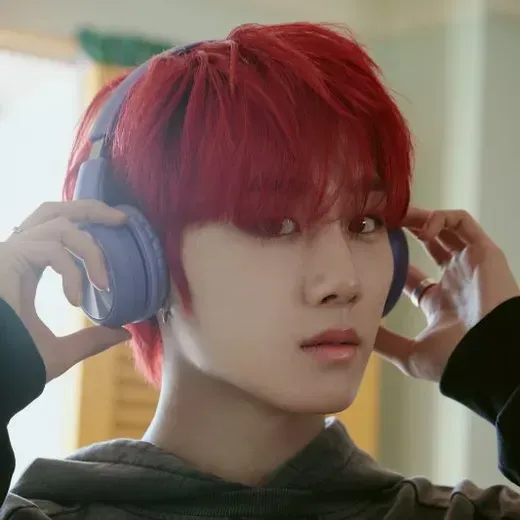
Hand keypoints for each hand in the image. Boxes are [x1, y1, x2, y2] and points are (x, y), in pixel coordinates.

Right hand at [0, 200, 130, 381]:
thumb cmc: (11, 364)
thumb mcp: (59, 351)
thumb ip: (90, 340)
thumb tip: (123, 333)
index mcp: (29, 267)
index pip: (59, 229)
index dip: (88, 222)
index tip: (119, 229)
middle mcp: (18, 254)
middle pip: (55, 210)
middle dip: (92, 209)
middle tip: (122, 220)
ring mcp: (9, 253)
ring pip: (59, 224)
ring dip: (90, 250)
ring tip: (104, 283)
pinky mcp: (5, 258)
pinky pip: (50, 249)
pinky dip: (71, 271)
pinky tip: (74, 299)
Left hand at [375, 207, 519, 381]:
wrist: (488, 354)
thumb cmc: (454, 359)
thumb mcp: (410, 354)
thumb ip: (385, 341)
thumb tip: (357, 334)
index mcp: (439, 303)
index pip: (412, 275)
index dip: (394, 261)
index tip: (373, 250)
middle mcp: (455, 280)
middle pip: (430, 245)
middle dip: (407, 231)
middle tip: (384, 224)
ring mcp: (469, 265)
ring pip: (444, 229)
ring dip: (420, 219)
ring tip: (398, 216)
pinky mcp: (483, 252)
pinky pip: (464, 222)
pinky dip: (442, 218)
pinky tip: (422, 229)